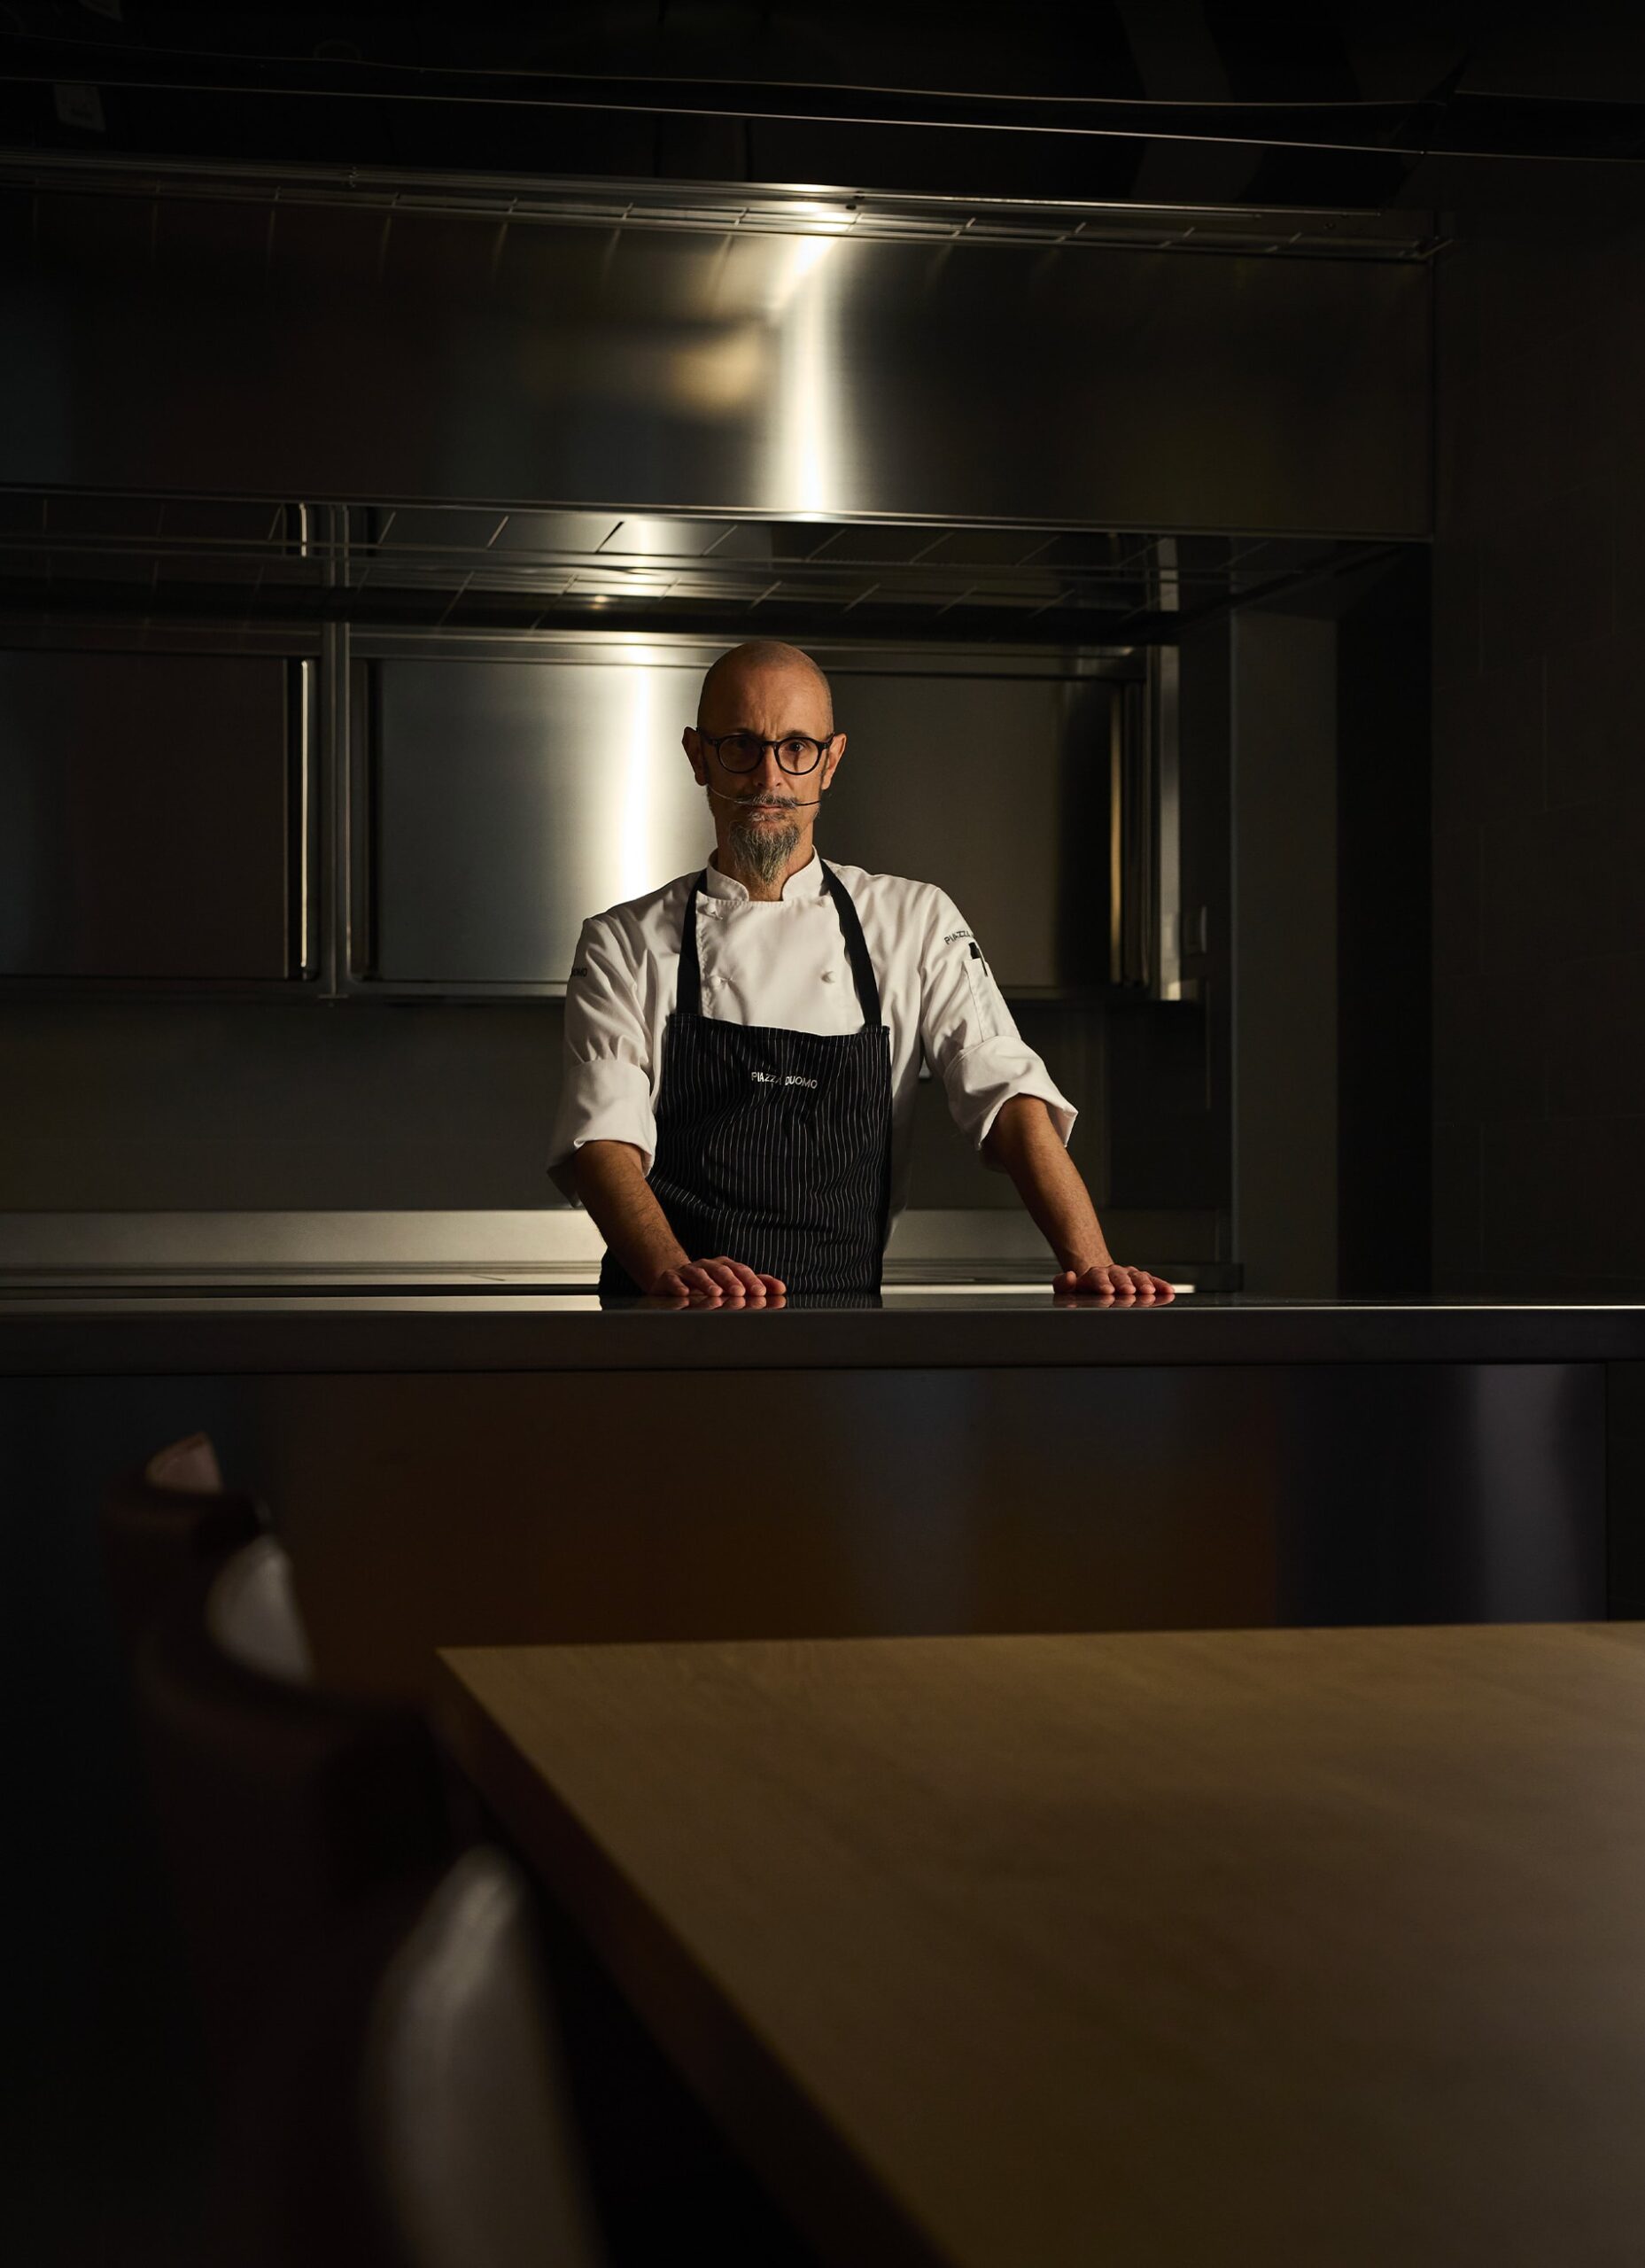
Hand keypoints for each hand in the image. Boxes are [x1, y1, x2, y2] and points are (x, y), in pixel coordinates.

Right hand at [644, 1256, 786, 1305]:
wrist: (674, 1282)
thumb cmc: (709, 1286)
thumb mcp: (732, 1286)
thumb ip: (756, 1287)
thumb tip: (782, 1289)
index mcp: (723, 1267)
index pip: (740, 1270)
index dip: (751, 1279)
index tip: (762, 1292)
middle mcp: (706, 1266)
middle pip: (721, 1269)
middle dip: (731, 1280)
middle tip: (741, 1292)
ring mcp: (687, 1271)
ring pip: (698, 1273)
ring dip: (707, 1283)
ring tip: (716, 1294)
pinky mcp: (668, 1279)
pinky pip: (673, 1280)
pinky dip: (678, 1286)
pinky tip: (684, 1294)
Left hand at [1052, 1262, 1175, 1302]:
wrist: (1098, 1280)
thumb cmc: (1083, 1289)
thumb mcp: (1067, 1288)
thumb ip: (1063, 1284)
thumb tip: (1070, 1276)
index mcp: (1093, 1275)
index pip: (1097, 1277)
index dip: (1102, 1283)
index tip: (1107, 1291)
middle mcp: (1112, 1273)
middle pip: (1118, 1276)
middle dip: (1125, 1283)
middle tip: (1129, 1291)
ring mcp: (1127, 1275)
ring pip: (1136, 1277)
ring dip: (1144, 1283)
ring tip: (1150, 1291)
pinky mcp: (1140, 1280)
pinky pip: (1152, 1281)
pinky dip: (1160, 1286)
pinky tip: (1168, 1291)